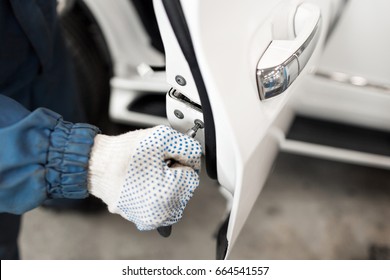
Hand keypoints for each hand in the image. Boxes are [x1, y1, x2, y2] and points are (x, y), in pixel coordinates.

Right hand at [87, 125, 201, 229]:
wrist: (94, 165)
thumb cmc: (124, 153)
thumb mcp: (162, 138)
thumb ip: (187, 146)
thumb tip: (195, 157)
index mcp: (170, 194)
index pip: (192, 174)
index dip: (178, 161)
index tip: (163, 158)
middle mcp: (161, 213)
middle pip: (184, 188)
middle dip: (173, 174)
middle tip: (153, 165)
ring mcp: (149, 219)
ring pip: (173, 197)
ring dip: (165, 185)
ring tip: (145, 175)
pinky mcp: (139, 219)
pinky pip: (158, 204)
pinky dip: (154, 193)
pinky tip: (141, 184)